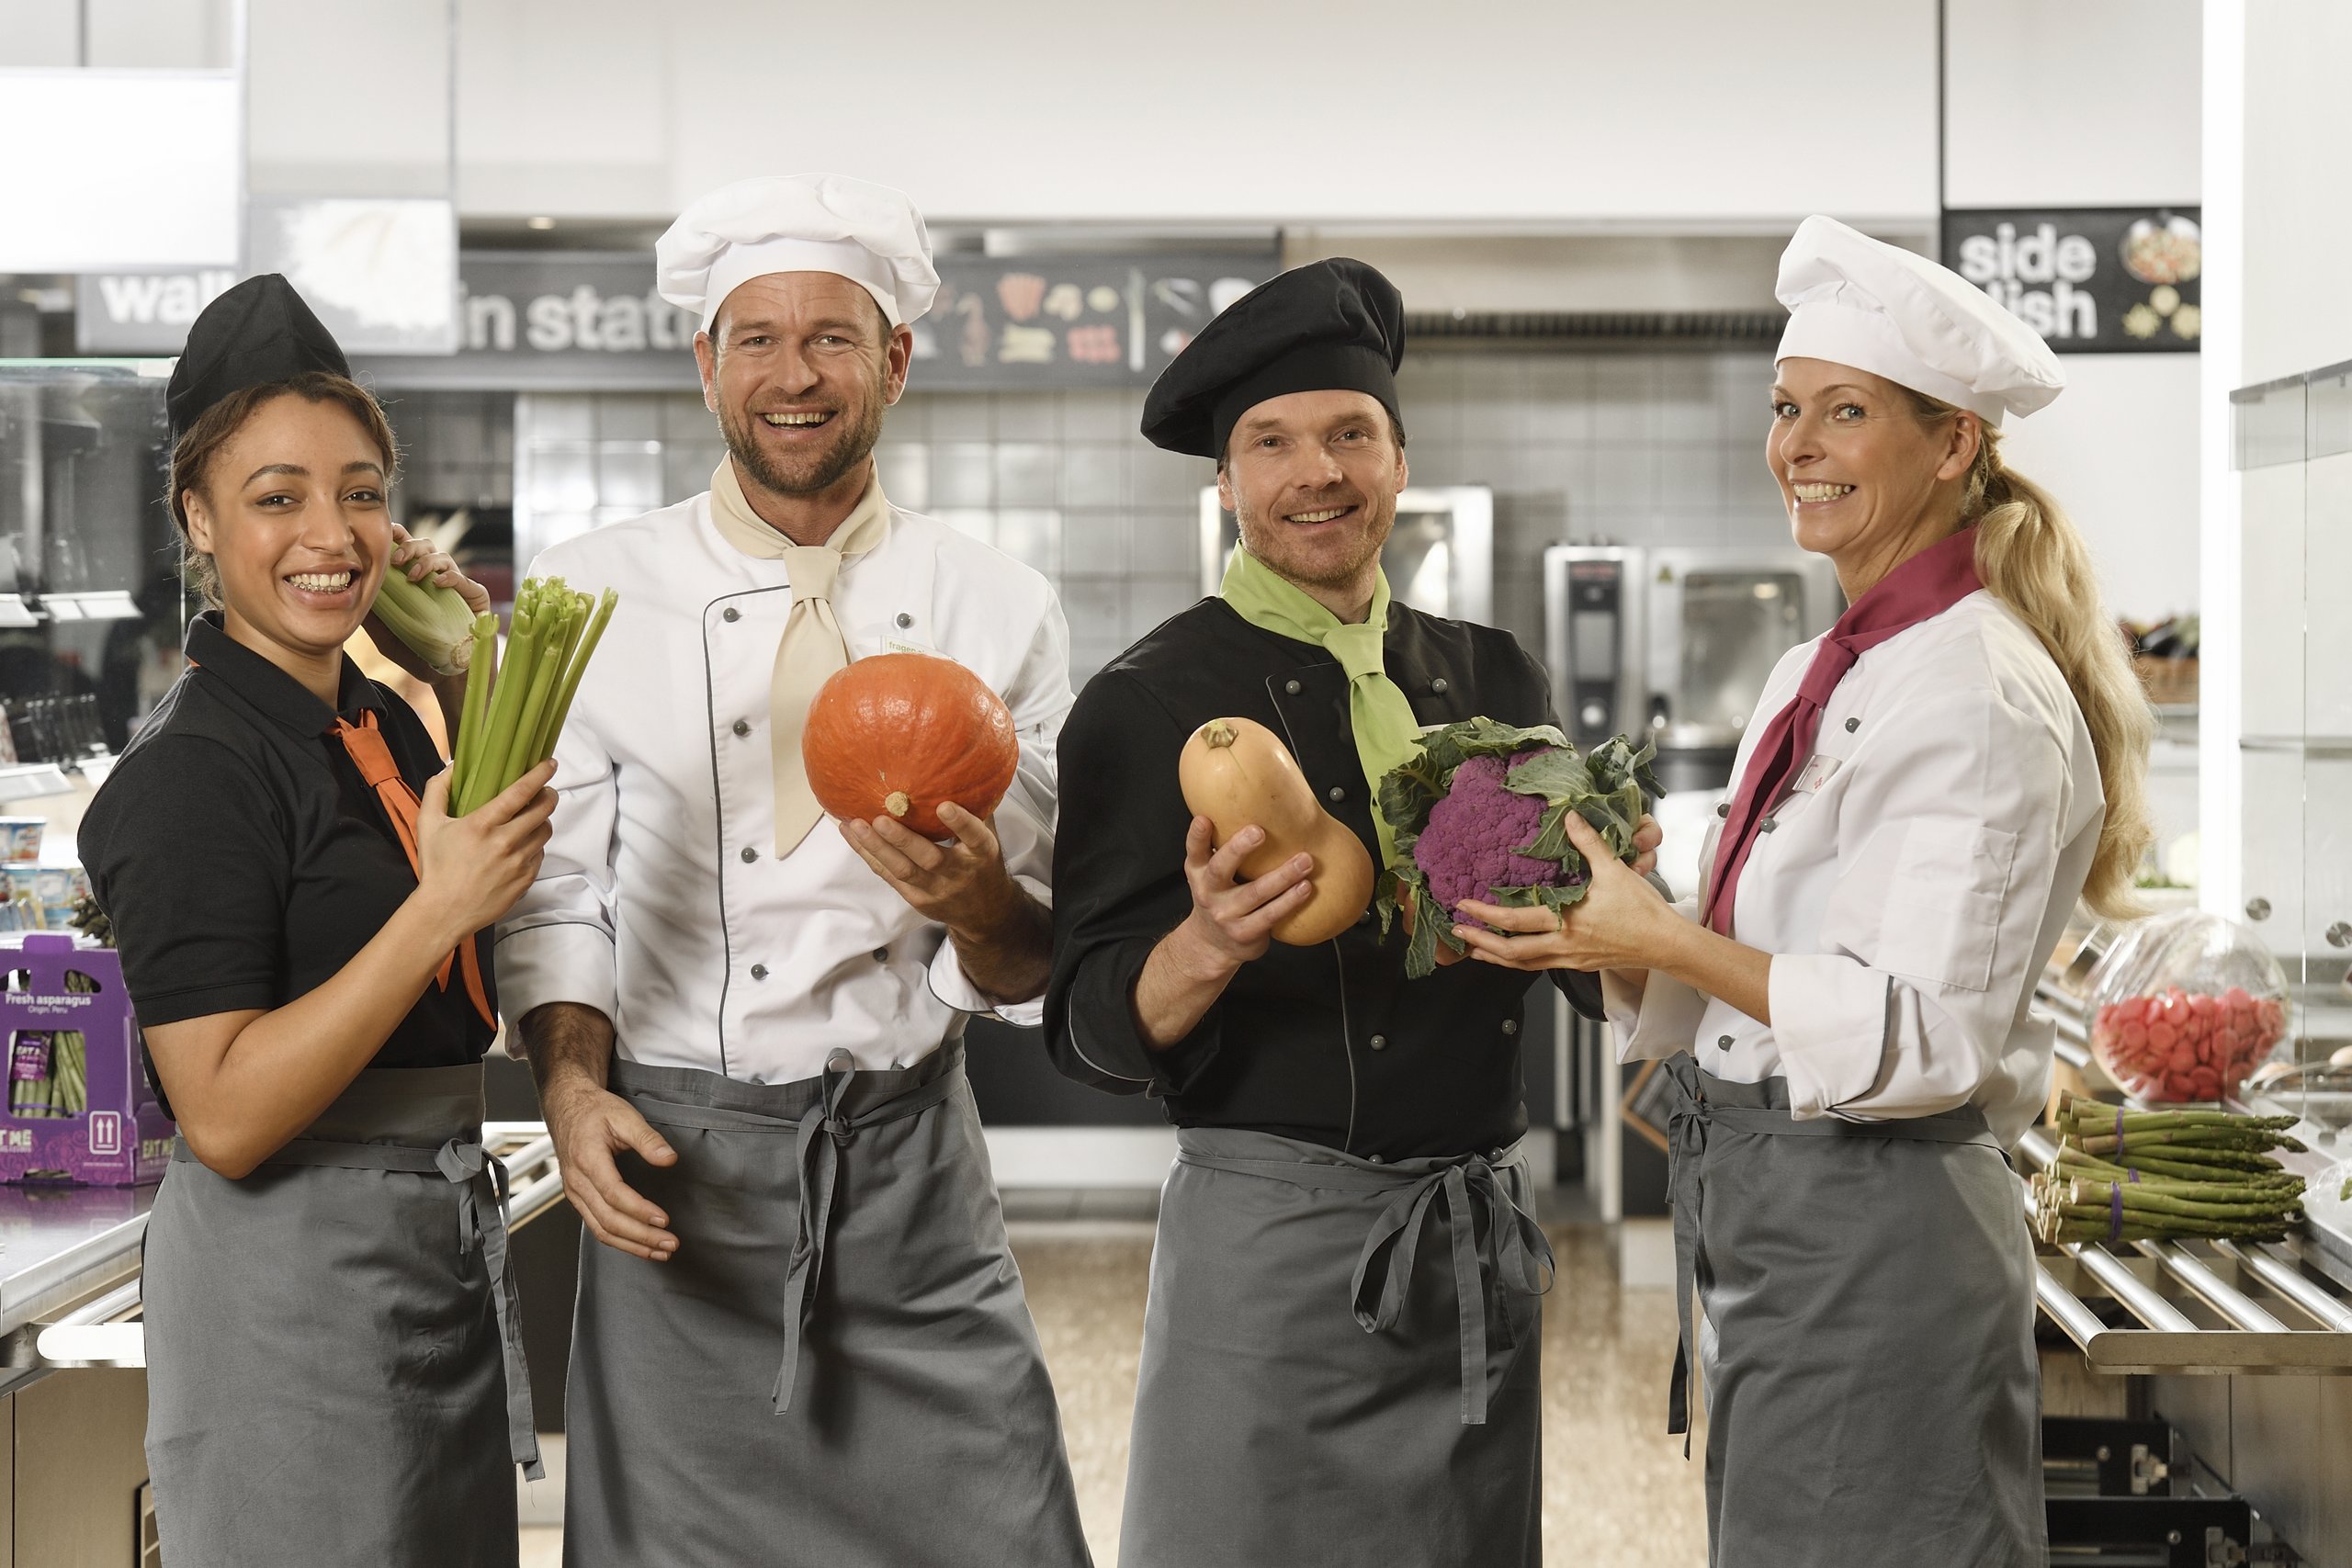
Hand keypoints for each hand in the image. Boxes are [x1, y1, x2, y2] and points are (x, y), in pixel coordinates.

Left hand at [363, 522, 491, 683]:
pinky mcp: (476, 597)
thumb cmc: (419, 656)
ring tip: (413, 577)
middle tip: (395, 561)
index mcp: (416, 581)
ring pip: (443, 557)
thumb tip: (351, 596)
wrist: (450, 676)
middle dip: (409, 547)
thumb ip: (373, 618)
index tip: (385, 536)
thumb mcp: (387, 638)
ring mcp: (457, 587)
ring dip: (425, 561)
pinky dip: (450, 577)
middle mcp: (436, 579)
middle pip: (425, 546)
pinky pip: (464, 579)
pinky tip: (437, 584)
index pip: (407, 549)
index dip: (398, 537)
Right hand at [414, 759, 557, 942]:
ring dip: (543, 820)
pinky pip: (540, 855)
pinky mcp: (526, 880)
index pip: (521, 792)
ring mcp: (518, 862)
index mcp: (483, 825)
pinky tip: (523, 845)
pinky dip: (535, 846)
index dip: (540, 775)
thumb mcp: (427, 825)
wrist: (444, 911)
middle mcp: (505, 842)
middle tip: (545, 791)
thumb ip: (437, 791)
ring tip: (533, 818)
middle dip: (549, 795)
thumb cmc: (436, 867)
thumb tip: (451, 768)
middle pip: (543, 810)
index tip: (550, 765)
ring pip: (545, 832)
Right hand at [542, 1073, 678, 1261]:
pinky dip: (620, 1240)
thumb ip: (647, 1138)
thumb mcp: (624, 1115)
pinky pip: (597, 1226)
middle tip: (670, 1244)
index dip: (639, 1210)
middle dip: (641, 1236)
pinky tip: (640, 1245)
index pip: (614, 1194)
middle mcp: (577, 1181)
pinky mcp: (579, 1198)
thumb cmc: (594, 1110)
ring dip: (632, 1245)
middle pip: (608, 1220)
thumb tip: (669, 1159)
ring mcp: (575, 1193)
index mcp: (587, 1159)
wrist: (567, 1107)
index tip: (664, 1220)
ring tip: (660, 1251)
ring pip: (601, 1229)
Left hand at [840, 801, 1021, 938]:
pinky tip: (851, 834)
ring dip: (875, 847)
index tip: (944, 806)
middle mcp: (958, 873)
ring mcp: (935, 889)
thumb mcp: (989, 838)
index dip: (961, 823)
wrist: (984, 913)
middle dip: (902, 840)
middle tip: (880, 820)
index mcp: (981, 855)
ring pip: (902, 870)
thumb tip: (966, 769)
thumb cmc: (983, 864)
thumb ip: (977, 809)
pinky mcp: (915, 898)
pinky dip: (868, 854)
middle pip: (929, 858)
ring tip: (854, 825)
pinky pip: (888, 875)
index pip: (975, 838)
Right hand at [1174, 816, 1313, 973]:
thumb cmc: (1220, 898)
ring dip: (1282, 876)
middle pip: (1221, 868)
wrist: (1213, 944)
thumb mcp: (1211, 873)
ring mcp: (1226, 915)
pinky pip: (1271, 915)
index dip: (1197, 835)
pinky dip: (1290, 901)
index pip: (1194, 850)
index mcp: (1198, 872)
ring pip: (1255, 893)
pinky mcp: (1245, 933)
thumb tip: (1257, 807)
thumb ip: (1225, 848)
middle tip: (1259, 831)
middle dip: (1239, 849)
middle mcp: (1209, 892)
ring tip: (1305, 861)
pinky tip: (1305, 888)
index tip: (1205, 819)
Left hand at [1453, 810, 1681, 971]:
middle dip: (1480, 943)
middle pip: (1511, 952)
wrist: (1665, 943)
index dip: (1486, 915)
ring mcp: (1570, 958)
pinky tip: (1511, 955)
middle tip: (1457, 933)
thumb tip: (1569, 816)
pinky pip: (1539, 966)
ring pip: (1523, 965)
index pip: (1516, 921)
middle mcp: (1564, 945)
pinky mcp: (1578, 964)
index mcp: (1568, 921)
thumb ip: (1588, 842)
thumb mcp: (1614, 870)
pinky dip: (1518, 962)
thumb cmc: (1641, 909)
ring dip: (1496, 956)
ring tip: (1474, 950)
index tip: (1464, 905)